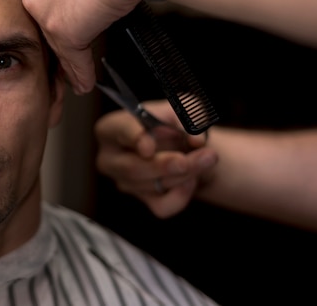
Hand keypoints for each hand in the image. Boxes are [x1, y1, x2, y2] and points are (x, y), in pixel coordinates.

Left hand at [12, 0, 142, 94]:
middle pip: (40, 8)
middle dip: (56, 19)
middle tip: (73, 28)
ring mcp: (43, 8)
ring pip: (52, 33)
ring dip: (67, 48)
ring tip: (76, 63)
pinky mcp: (61, 31)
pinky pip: (70, 57)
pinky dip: (78, 71)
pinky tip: (83, 80)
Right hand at [95, 103, 217, 217]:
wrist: (183, 146)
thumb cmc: (172, 123)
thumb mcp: (180, 110)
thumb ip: (188, 120)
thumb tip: (196, 141)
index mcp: (111, 128)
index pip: (119, 131)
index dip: (133, 138)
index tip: (148, 148)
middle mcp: (110, 158)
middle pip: (131, 168)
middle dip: (162, 165)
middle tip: (185, 161)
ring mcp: (123, 182)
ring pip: (151, 186)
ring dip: (184, 174)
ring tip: (206, 158)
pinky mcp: (142, 200)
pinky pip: (162, 206)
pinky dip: (182, 194)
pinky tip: (191, 179)